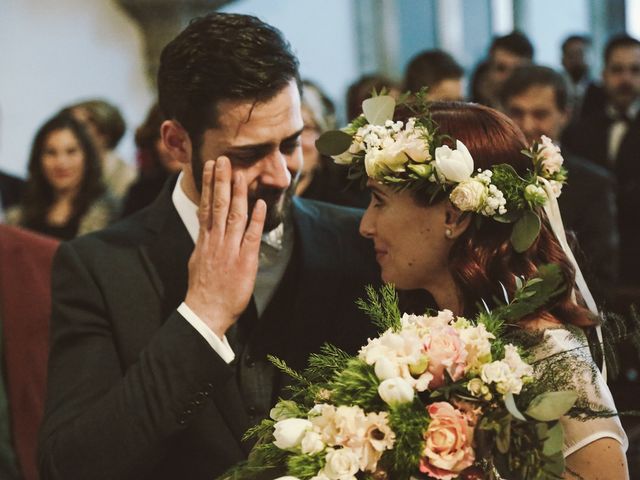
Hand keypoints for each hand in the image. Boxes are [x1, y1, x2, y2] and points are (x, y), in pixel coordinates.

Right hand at [184, 157, 265, 337]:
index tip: (211, 168)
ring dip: (238, 194)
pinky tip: (260, 204)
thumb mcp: (198, 261)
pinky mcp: (244, 261)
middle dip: (221, 181)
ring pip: (234, 216)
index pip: (207, 206)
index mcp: (204, 240)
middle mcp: (216, 241)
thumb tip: (207, 231)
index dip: (209, 185)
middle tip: (224, 160)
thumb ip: (205, 243)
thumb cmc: (203, 290)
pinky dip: (256, 220)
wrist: (205, 312)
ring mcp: (229, 250)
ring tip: (241, 175)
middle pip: (218, 205)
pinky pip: (251, 237)